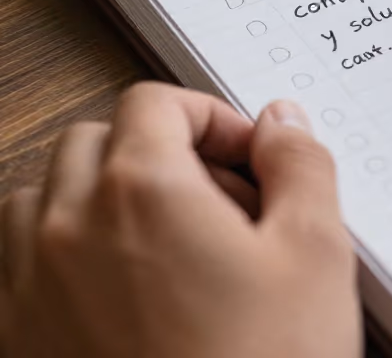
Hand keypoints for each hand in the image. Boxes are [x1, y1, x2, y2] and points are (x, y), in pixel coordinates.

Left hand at [0, 82, 360, 357]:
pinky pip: (17, 267)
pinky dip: (62, 254)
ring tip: (165, 245)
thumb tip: (281, 121)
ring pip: (41, 198)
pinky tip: (124, 297)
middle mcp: (66, 230)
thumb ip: (301, 165)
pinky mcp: (17, 342)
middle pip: (92, 141)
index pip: (155, 103)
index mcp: (140, 190)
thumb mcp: (315, 254)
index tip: (248, 157)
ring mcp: (28, 290)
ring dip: (98, 197)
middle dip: (157, 152)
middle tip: (219, 203)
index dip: (210, 117)